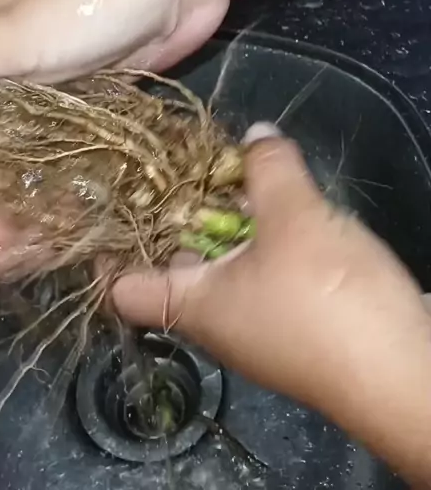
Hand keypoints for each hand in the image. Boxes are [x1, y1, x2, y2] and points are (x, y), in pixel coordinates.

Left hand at [113, 124, 430, 485]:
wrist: (403, 373)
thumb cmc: (326, 299)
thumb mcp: (294, 219)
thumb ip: (269, 171)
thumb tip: (255, 136)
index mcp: (195, 306)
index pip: (122, 286)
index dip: (108, 247)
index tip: (108, 199)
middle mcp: (220, 319)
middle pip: (178, 264)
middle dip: (179, 211)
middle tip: (180, 161)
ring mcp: (262, 322)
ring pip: (228, 263)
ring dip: (229, 219)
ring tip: (232, 166)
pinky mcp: (301, 320)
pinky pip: (268, 270)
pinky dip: (266, 236)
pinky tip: (283, 200)